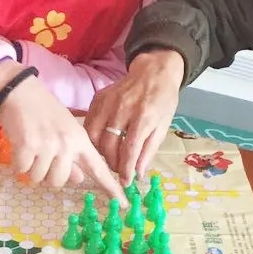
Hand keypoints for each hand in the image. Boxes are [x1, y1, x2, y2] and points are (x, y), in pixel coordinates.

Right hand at [0, 75, 125, 200]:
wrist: (21, 92)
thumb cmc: (44, 111)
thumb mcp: (66, 130)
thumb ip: (74, 155)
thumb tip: (79, 179)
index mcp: (80, 140)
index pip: (99, 168)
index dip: (111, 187)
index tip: (123, 204)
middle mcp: (67, 144)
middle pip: (60, 181)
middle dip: (49, 174)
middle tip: (42, 156)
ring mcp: (47, 145)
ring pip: (40, 178)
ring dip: (32, 169)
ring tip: (31, 149)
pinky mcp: (27, 146)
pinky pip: (23, 170)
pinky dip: (19, 163)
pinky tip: (21, 147)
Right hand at [84, 50, 184, 180]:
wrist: (153, 71)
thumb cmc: (162, 100)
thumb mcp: (163, 126)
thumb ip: (149, 150)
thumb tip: (138, 173)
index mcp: (144, 116)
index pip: (130, 148)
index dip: (126, 169)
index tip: (126, 182)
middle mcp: (123, 108)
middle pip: (110, 144)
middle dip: (113, 163)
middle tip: (119, 170)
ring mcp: (108, 102)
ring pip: (94, 136)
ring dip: (100, 152)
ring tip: (110, 158)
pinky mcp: (98, 98)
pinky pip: (89, 124)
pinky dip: (92, 138)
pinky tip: (101, 143)